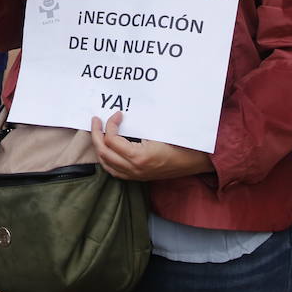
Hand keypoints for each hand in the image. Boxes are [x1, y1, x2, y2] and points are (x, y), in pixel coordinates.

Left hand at [90, 113, 211, 181]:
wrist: (196, 161)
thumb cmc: (180, 144)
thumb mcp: (158, 131)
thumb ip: (138, 126)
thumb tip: (121, 115)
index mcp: (139, 157)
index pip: (112, 140)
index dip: (110, 124)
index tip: (117, 114)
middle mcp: (135, 169)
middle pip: (104, 153)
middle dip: (96, 135)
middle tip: (95, 121)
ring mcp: (136, 175)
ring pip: (107, 164)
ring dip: (99, 147)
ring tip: (98, 133)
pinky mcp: (139, 177)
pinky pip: (115, 171)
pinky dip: (107, 159)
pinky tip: (107, 149)